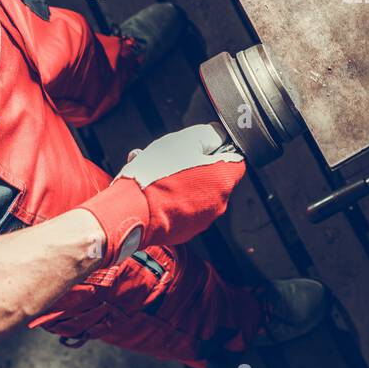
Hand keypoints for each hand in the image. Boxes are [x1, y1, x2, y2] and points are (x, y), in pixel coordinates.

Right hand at [80, 123, 244, 264]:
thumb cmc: (156, 175)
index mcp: (224, 179)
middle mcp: (220, 203)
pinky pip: (185, 210)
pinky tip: (157, 192)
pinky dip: (175, 201)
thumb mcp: (184, 140)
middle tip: (176, 160)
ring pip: (199, 194)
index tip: (203, 148)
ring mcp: (203, 220)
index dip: (220, 149)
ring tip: (160, 175)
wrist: (132, 210)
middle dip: (198, 167)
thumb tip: (220, 136)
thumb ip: (210, 135)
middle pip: (216, 177)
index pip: (236, 159)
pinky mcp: (186, 232)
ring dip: (184, 183)